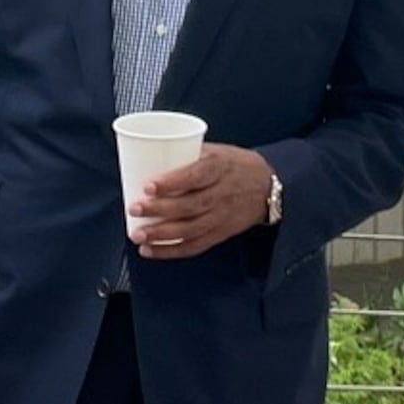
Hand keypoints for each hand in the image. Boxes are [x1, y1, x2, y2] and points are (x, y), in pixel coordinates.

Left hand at [133, 145, 275, 259]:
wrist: (269, 187)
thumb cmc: (235, 165)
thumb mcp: (217, 151)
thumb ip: (188, 155)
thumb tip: (148, 156)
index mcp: (219, 168)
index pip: (195, 177)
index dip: (171, 183)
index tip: (148, 186)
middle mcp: (221, 194)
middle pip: (189, 206)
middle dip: (159, 210)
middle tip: (135, 209)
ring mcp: (222, 217)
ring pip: (190, 230)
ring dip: (161, 235)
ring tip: (138, 235)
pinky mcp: (221, 233)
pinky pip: (195, 246)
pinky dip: (172, 251)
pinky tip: (151, 251)